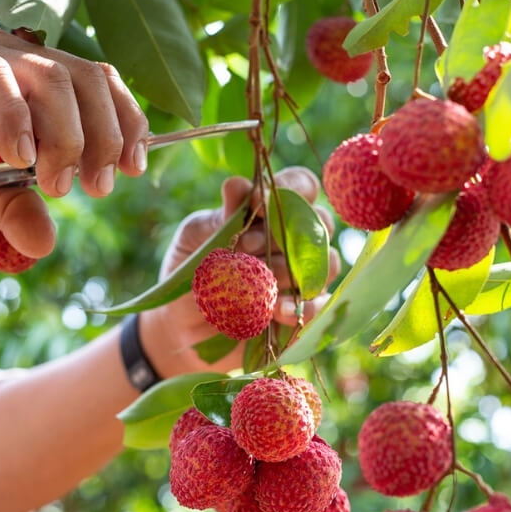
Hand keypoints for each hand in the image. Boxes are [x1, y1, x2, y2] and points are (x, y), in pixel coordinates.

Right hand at [0, 26, 147, 256]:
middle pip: (86, 78)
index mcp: (31, 76)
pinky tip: (18, 160)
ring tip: (57, 183)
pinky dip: (15, 121)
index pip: (99, 81)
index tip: (135, 168)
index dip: (128, 120)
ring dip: (67, 135)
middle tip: (98, 187)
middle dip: (106, 135)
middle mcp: (11, 56)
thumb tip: (44, 244)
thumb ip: (10, 207)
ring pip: (50, 77)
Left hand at [139, 166, 341, 378]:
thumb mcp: (196, 239)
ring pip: (326, 263)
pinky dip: (304, 307)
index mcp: (272, 212)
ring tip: (258, 285)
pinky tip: (278, 312)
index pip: (302, 185)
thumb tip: (237, 185)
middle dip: (284, 234)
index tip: (258, 203)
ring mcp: (305, 276)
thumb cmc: (193, 272)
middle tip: (246, 248)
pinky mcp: (306, 312)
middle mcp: (295, 240)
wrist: (184, 326)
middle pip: (321, 222)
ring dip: (291, 271)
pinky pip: (322, 305)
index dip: (290, 188)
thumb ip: (220, 216)